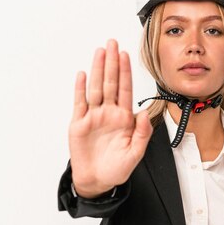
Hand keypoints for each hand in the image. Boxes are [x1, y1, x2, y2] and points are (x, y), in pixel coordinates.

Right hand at [68, 39, 152, 197]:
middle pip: (110, 82)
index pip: (125, 89)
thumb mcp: (135, 153)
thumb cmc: (117, 168)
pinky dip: (80, 88)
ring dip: (97, 70)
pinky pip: (80, 103)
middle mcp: (109, 113)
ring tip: (99, 52)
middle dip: (111, 63)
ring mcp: (93, 116)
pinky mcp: (79, 124)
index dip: (125, 72)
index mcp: (124, 118)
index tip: (126, 55)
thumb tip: (144, 113)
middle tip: (112, 43)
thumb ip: (142, 133)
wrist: (97, 181)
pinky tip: (82, 74)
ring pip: (95, 88)